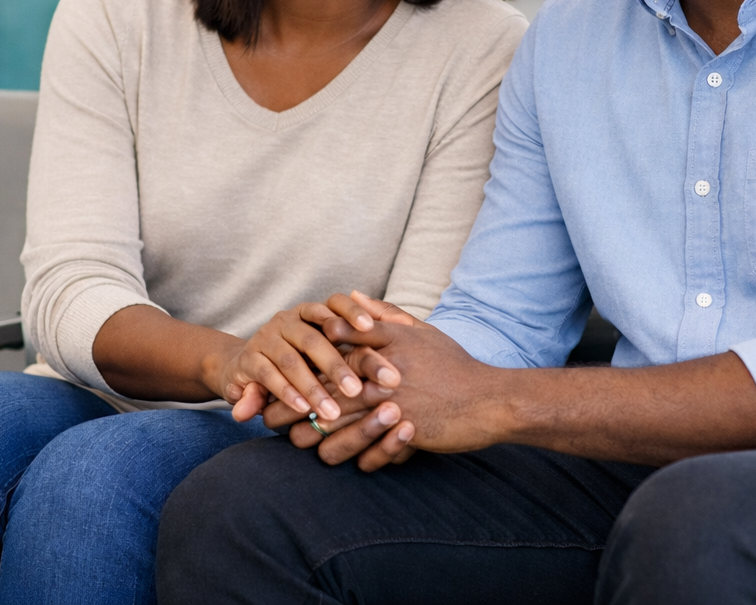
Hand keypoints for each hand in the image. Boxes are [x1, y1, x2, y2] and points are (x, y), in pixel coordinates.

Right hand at [224, 292, 405, 422]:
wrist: (246, 367)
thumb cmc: (303, 358)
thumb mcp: (331, 348)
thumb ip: (364, 339)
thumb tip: (406, 326)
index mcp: (312, 312)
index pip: (334, 304)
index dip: (353, 312)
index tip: (373, 327)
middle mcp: (288, 320)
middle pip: (315, 338)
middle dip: (337, 366)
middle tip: (359, 390)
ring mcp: (266, 338)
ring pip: (292, 361)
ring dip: (313, 388)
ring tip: (333, 412)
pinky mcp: (249, 361)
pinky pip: (270, 376)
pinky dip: (287, 394)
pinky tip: (304, 410)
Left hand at [271, 292, 504, 471]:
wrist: (488, 399)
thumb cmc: (453, 364)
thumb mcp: (418, 331)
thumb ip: (381, 315)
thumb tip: (353, 296)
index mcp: (379, 346)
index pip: (324, 356)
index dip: (295, 367)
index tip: (273, 375)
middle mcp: (379, 372)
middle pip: (320, 390)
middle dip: (289, 404)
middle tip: (266, 416)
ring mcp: (390, 402)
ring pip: (334, 424)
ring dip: (311, 437)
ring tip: (294, 442)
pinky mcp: (402, 431)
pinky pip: (364, 450)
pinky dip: (350, 456)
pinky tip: (339, 459)